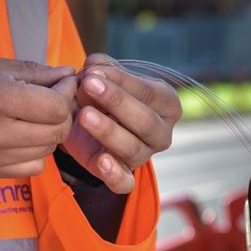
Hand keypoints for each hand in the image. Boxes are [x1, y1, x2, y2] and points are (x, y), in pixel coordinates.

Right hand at [0, 57, 76, 177]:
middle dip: (64, 112)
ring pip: (48, 150)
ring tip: (38, 114)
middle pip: (57, 131)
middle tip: (56, 97)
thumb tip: (68, 73)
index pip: (56, 105)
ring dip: (51, 132)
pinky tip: (24, 134)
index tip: (63, 81)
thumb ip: (33, 71)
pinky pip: (32, 167)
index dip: (67, 92)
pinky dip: (37, 152)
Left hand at [61, 54, 182, 192]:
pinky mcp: (124, 176)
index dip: (121, 81)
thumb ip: (101, 67)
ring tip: (84, 115)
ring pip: (132, 148)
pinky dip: (114, 175)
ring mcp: (145, 156)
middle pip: (146, 122)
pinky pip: (124, 183)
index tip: (93, 71)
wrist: (88, 121)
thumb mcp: (105, 76)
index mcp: (167, 104)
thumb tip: (94, 67)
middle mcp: (162, 133)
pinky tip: (102, 161)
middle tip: (88, 85)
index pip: (149, 93)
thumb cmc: (106, 94)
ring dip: (107, 131)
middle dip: (116, 102)